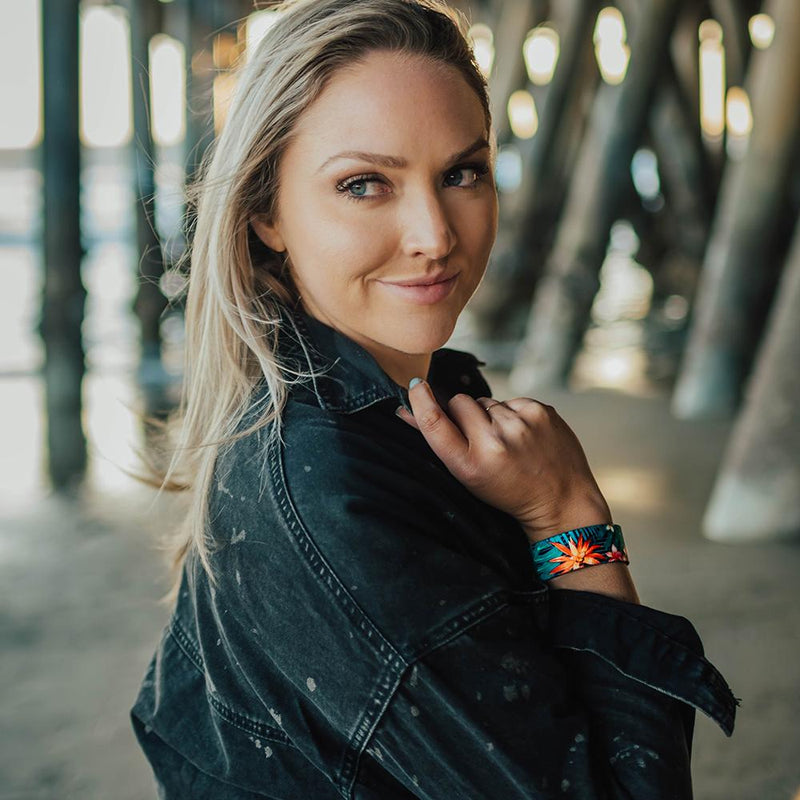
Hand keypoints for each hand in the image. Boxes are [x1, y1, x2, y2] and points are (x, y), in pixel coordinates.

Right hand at [396, 380, 611, 542]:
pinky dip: (513, 414)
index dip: (421, 401)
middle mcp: (494, 442)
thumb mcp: (468, 474)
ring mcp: (520, 424)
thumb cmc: (507, 490)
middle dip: (464, 413)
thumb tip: (406, 408)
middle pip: (460, 402)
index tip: (417, 386)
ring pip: (486, 401)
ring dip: (491, 415)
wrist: (560, 501)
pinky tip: (524, 436)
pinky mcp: (540, 411)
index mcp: (470, 465)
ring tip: (507, 442)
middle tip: (480, 437)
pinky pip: (511, 400)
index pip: (435, 422)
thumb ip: (441, 440)